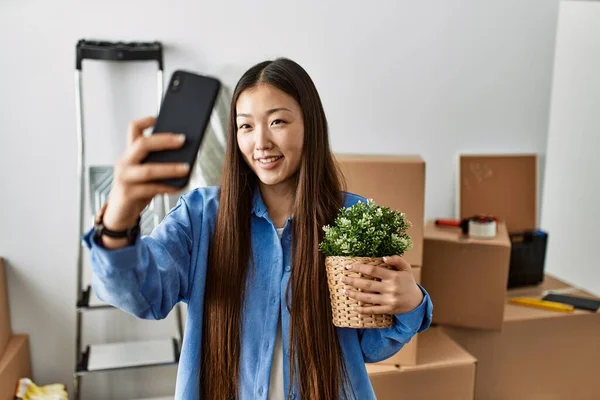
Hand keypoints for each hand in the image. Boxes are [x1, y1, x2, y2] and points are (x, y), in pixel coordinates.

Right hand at [102, 116, 189, 231]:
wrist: (119, 214)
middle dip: (164, 140)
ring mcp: (124, 178)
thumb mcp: (145, 173)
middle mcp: (124, 162)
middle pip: (142, 144)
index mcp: (129, 154)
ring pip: (149, 169)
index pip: (133, 129)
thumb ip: (157, 163)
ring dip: (170, 168)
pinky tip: (180, 186)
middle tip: (183, 140)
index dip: (145, 121)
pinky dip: (168, 187)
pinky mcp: (128, 194)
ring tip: (187, 167)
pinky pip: (152, 189)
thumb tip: (185, 154)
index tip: (160, 117)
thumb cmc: (136, 190)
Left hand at [340, 255, 422, 314]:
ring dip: (354, 295)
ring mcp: (389, 300)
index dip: (359, 267)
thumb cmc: (408, 282)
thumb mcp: (405, 268)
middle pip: (367, 284)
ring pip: (368, 298)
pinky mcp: (388, 310)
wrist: (417, 301)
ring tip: (345, 291)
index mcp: (393, 276)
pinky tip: (354, 307)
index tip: (348, 266)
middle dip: (352, 281)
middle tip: (342, 279)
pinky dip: (363, 310)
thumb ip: (396, 260)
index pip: (373, 270)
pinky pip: (373, 310)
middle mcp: (390, 288)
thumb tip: (383, 257)